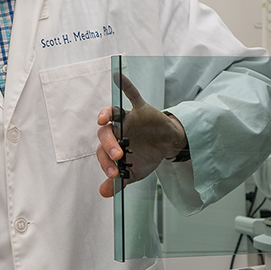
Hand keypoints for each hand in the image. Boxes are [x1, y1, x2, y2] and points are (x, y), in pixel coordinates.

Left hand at [95, 74, 187, 197]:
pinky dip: (125, 86)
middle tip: (118, 156)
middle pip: (106, 134)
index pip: (103, 153)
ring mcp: (127, 118)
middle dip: (109, 145)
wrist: (168, 145)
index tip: (115, 175)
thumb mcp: (135, 173)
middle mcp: (116, 130)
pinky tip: (117, 76)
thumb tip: (104, 193)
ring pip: (113, 114)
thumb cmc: (147, 156)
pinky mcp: (141, 109)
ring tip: (102, 119)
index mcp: (112, 146)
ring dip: (107, 116)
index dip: (106, 164)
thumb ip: (119, 182)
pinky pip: (132, 95)